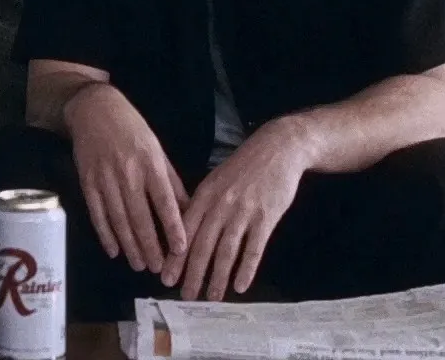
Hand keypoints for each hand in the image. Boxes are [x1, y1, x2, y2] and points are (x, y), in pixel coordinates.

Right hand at [64, 84, 188, 275]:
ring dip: (130, 245)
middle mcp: (128, 173)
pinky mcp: (87, 182)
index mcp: (150, 163)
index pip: (164, 201)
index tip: (181, 249)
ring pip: (119, 220)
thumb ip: (171, 181)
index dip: (173, 226)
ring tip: (139, 265)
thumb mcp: (157, 149)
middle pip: (140, 216)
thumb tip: (188, 210)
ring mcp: (105, 179)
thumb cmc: (133, 129)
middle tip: (159, 269)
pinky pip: (97, 213)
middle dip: (150, 245)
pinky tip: (114, 250)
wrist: (94, 110)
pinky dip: (105, 234)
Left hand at [164, 120, 310, 301]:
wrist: (278, 148)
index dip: (175, 256)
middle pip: (202, 245)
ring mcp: (244, 212)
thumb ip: (201, 204)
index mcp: (204, 195)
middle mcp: (221, 205)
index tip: (166, 277)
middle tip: (186, 295)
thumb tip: (184, 231)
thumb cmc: (244, 166)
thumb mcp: (216, 179)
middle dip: (192, 274)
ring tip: (212, 296)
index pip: (184, 231)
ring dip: (218, 277)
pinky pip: (254, 248)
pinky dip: (246, 269)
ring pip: (226, 251)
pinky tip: (240, 286)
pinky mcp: (266, 217)